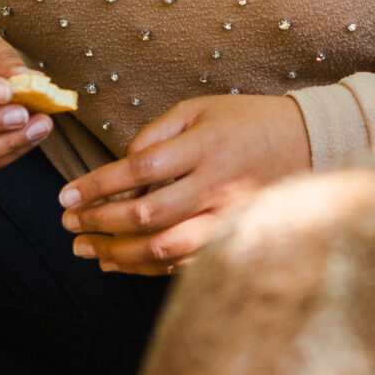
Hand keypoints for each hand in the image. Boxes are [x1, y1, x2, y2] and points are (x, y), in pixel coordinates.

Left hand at [60, 94, 310, 274]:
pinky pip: (185, 262)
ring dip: (119, 253)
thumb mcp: (200, 108)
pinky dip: (147, 266)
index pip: (142, 168)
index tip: (66, 197)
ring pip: (166, 247)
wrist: (308, 142)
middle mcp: (217, 185)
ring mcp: (229, 216)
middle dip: (101, 223)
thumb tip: (121, 168)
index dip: (99, 186)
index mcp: (206, 146)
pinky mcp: (235, 237)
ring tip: (86, 250)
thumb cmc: (245, 121)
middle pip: (149, 214)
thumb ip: (157, 135)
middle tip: (69, 225)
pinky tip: (119, 262)